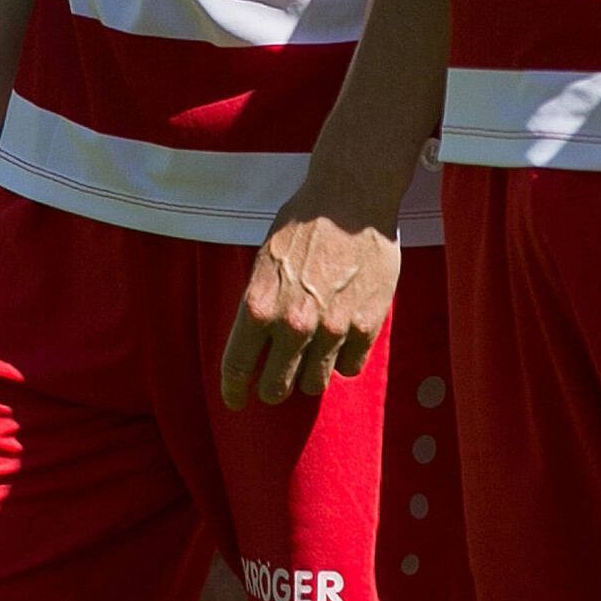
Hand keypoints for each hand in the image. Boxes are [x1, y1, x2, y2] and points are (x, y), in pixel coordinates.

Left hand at [222, 199, 397, 406]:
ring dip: (310, 375)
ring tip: (312, 357)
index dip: (234, 390)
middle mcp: (293, 324)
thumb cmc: (304, 223)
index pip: (238, 367)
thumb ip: (260, 304)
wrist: (351, 199)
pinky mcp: (365, 327)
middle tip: (276, 383)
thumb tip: (256, 340)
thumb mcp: (265, 260)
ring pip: (315, 383)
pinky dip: (343, 360)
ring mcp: (332, 329)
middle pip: (277, 388)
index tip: (235, 401)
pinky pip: (350, 367)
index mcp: (259, 306)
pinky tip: (341, 341)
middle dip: (273, 389)